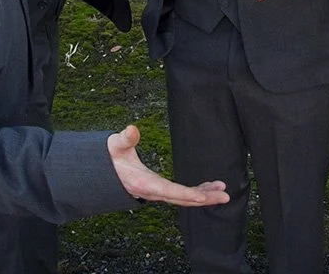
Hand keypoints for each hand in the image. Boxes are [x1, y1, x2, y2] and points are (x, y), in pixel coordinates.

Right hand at [108, 125, 229, 206]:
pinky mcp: (161, 190)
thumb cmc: (111, 159)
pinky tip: (208, 190)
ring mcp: (158, 193)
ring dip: (203, 196)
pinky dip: (195, 193)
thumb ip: (124, 139)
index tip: (203, 197)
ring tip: (222, 192)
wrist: (104, 174)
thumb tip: (131, 129)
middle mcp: (153, 192)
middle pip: (182, 199)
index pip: (169, 191)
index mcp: (145, 183)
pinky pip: (181, 195)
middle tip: (224, 197)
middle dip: (203, 199)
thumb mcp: (115, 146)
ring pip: (184, 199)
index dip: (186, 194)